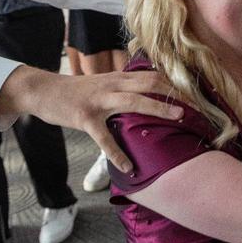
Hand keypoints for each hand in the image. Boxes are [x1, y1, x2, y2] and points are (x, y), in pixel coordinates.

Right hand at [0, 67, 182, 173]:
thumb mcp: (103, 84)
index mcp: (119, 77)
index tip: (198, 93)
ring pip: (134, 101)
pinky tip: (128, 167)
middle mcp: (112, 84)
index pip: (154, 75)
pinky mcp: (84, 117)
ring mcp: (99, 100)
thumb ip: (124, 88)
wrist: (42, 90)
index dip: (176, 83)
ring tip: (180, 119)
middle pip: (151, 82)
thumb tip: (149, 95)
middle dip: (177, 93)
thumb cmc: (75, 91)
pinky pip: (104, 138)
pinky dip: (117, 153)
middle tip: (199, 105)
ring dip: (159, 109)